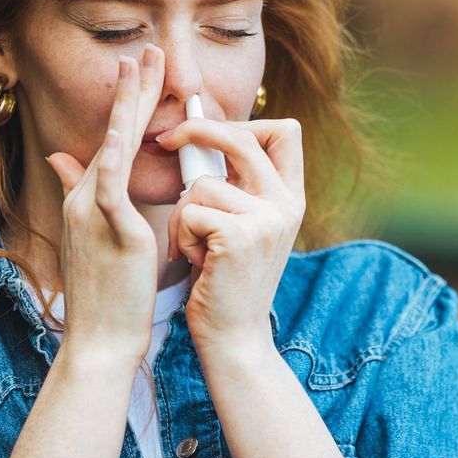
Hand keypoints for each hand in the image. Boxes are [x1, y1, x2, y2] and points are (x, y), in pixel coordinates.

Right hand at [43, 44, 165, 361]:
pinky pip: (109, 189)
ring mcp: (92, 213)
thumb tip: (61, 159)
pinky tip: (125, 131)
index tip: (144, 67)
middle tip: (147, 48)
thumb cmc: (105, 294)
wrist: (99, 340)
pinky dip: (114, 158)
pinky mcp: (108, 232)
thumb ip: (79, 194)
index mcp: (88, 198)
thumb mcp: (91, 236)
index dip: (129, 102)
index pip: (113, 138)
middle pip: (112, 131)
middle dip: (131, 88)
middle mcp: (85, 197)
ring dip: (126, 105)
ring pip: (111, 148)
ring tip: (139, 66)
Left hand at [154, 117, 305, 353]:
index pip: (286, 131)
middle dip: (197, 130)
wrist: (234, 336)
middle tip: (167, 140)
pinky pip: (189, 210)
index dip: (246, 121)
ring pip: (202, 183)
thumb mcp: (244, 225)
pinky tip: (194, 261)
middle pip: (241, 137)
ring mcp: (266, 219)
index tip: (210, 128)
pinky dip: (180, 235)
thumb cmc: (226, 278)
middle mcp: (286, 204)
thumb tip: (203, 132)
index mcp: (290, 197)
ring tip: (193, 246)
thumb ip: (239, 185)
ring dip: (182, 214)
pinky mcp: (238, 236)